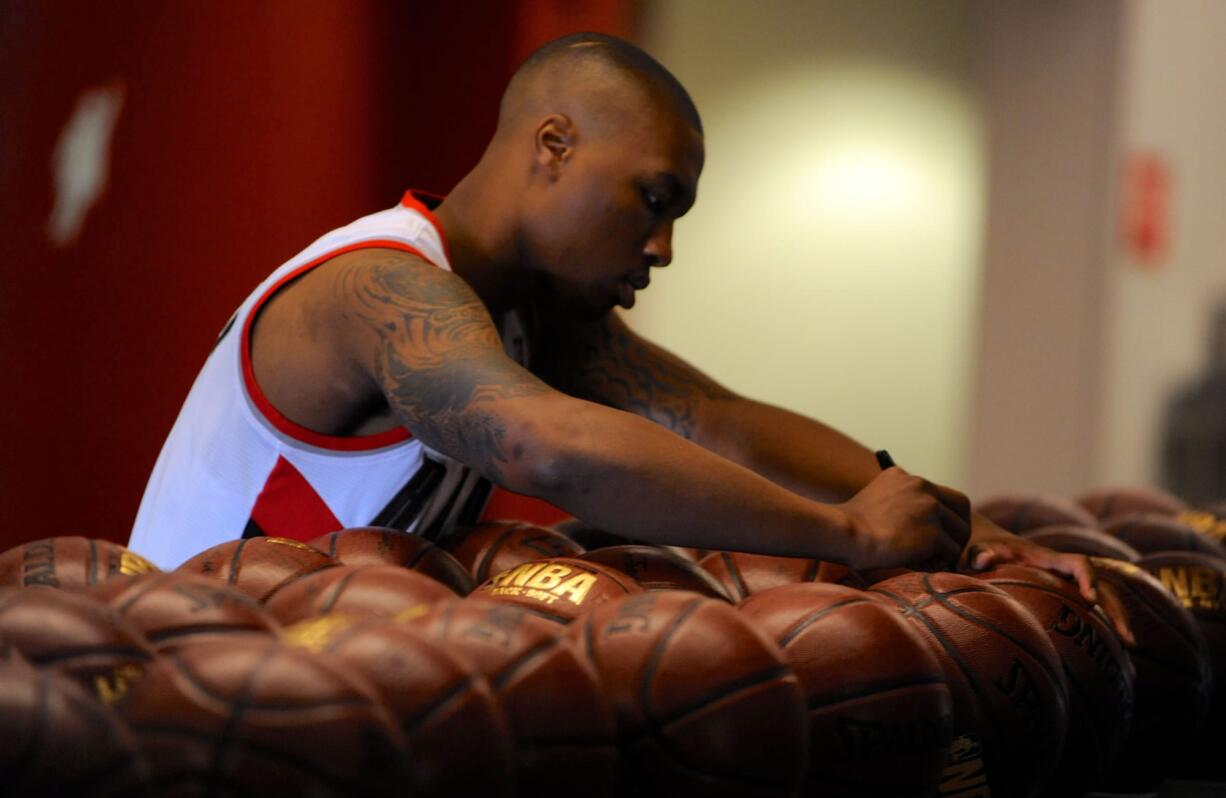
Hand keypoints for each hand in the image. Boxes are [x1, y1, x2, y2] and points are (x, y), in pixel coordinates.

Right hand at [837, 466, 971, 570]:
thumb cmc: (851, 527)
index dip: (945, 515)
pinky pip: (951, 552)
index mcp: (906, 477)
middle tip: (943, 549)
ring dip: (946, 549)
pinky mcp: (934, 532)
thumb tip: (917, 525)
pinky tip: (918, 565)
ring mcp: (931, 508)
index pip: (943, 494)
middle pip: (961, 507)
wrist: (845, 534)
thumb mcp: (876, 499)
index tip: (935, 532)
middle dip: (956, 530)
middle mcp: (922, 486)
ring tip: (924, 560)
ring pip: (959, 532)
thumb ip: (899, 502)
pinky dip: (938, 562)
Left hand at [964, 536, 1135, 646]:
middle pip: (1102, 586)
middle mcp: (1067, 571)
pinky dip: (1106, 626)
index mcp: (1050, 559)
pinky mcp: (1069, 596)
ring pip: (1104, 599)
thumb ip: (982, 554)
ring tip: (1130, 648)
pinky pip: (1094, 610)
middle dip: (1116, 610)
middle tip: (1126, 638)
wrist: (993, 548)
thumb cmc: (988, 551)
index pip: (1078, 563)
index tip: (1090, 599)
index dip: (1088, 579)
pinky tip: (1115, 651)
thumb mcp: (981, 550)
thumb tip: (981, 559)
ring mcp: (1071, 584)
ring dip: (1119, 620)